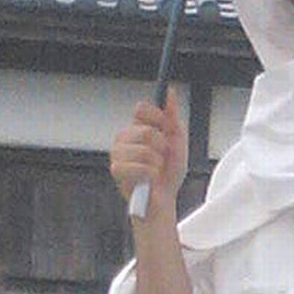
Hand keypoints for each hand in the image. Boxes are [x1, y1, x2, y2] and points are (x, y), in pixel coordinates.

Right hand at [108, 89, 186, 221]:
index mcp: (135, 128)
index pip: (141, 108)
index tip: (166, 131)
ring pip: (144, 150)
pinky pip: (139, 167)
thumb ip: (172, 117)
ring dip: (157, 164)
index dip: (158, 119)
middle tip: (161, 158)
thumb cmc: (168, 173)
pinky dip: (151, 175)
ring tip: (154, 170)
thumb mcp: (176, 141)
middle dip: (161, 147)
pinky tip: (148, 180)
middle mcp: (123, 138)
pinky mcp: (116, 170)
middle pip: (146, 130)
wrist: (163, 201)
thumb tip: (170, 92)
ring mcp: (117, 153)